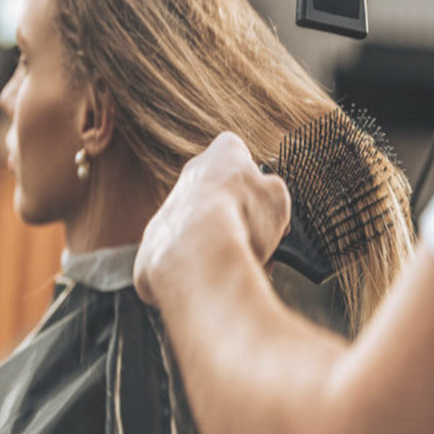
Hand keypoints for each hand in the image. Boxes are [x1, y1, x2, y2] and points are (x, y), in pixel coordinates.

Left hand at [134, 132, 290, 306]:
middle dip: (238, 219)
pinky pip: (181, 258)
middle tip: (257, 242)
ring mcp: (168, 210)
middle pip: (219, 195)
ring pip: (201, 230)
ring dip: (219, 247)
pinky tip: (214, 279)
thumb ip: (272, 193)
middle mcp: (189, 176)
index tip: (264, 203)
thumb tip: (267, 201)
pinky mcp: (154, 246)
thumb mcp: (279, 198)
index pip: (238, 154)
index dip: (253, 180)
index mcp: (222, 154)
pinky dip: (197, 270)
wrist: (200, 256)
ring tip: (240, 267)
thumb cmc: (242, 219)